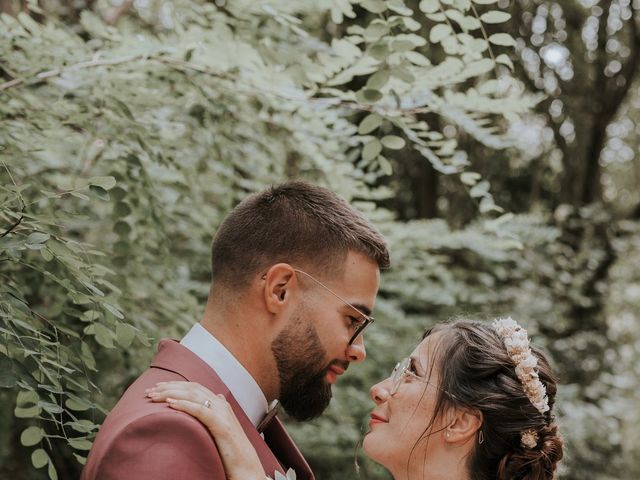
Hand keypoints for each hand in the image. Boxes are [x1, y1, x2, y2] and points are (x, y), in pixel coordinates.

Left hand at [146, 381, 264, 479]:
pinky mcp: (221, 425)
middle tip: (149, 391)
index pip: (195, 387)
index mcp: (220, 404)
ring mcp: (222, 413)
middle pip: (192, 388)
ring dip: (171, 393)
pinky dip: (184, 405)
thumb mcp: (223, 428)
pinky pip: (200, 411)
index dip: (175, 385)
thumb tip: (217, 397)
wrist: (246, 467)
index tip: (157, 388)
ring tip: (154, 397)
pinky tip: (170, 404)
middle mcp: (221, 405)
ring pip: (194, 395)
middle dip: (168, 387)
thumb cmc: (232, 452)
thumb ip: (218, 413)